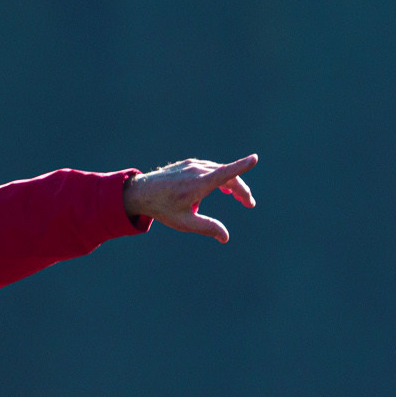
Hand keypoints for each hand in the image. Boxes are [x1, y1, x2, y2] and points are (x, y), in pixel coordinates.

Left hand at [125, 154, 258, 241]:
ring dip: (230, 183)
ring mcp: (192, 165)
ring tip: (237, 197)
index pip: (225, 173)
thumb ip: (207, 228)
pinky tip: (218, 187)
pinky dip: (218, 177)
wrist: (140, 192)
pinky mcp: (187, 164)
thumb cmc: (162, 209)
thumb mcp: (184, 223)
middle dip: (241, 189)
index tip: (255, 159)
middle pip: (227, 175)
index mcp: (199, 184)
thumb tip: (225, 237)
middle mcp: (197, 170)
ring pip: (219, 170)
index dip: (242, 166)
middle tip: (249, 203)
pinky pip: (208, 168)